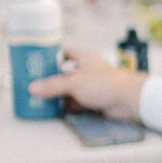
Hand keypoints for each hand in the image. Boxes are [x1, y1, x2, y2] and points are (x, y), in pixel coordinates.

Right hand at [29, 49, 146, 121]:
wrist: (128, 100)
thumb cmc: (105, 83)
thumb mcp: (74, 82)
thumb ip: (53, 86)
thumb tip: (33, 88)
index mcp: (84, 58)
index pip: (64, 53)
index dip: (51, 56)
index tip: (37, 62)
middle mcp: (88, 70)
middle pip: (65, 74)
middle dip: (51, 80)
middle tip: (34, 85)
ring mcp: (92, 86)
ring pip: (70, 89)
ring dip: (58, 95)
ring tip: (40, 99)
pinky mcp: (95, 100)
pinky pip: (77, 102)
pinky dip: (67, 105)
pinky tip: (56, 110)